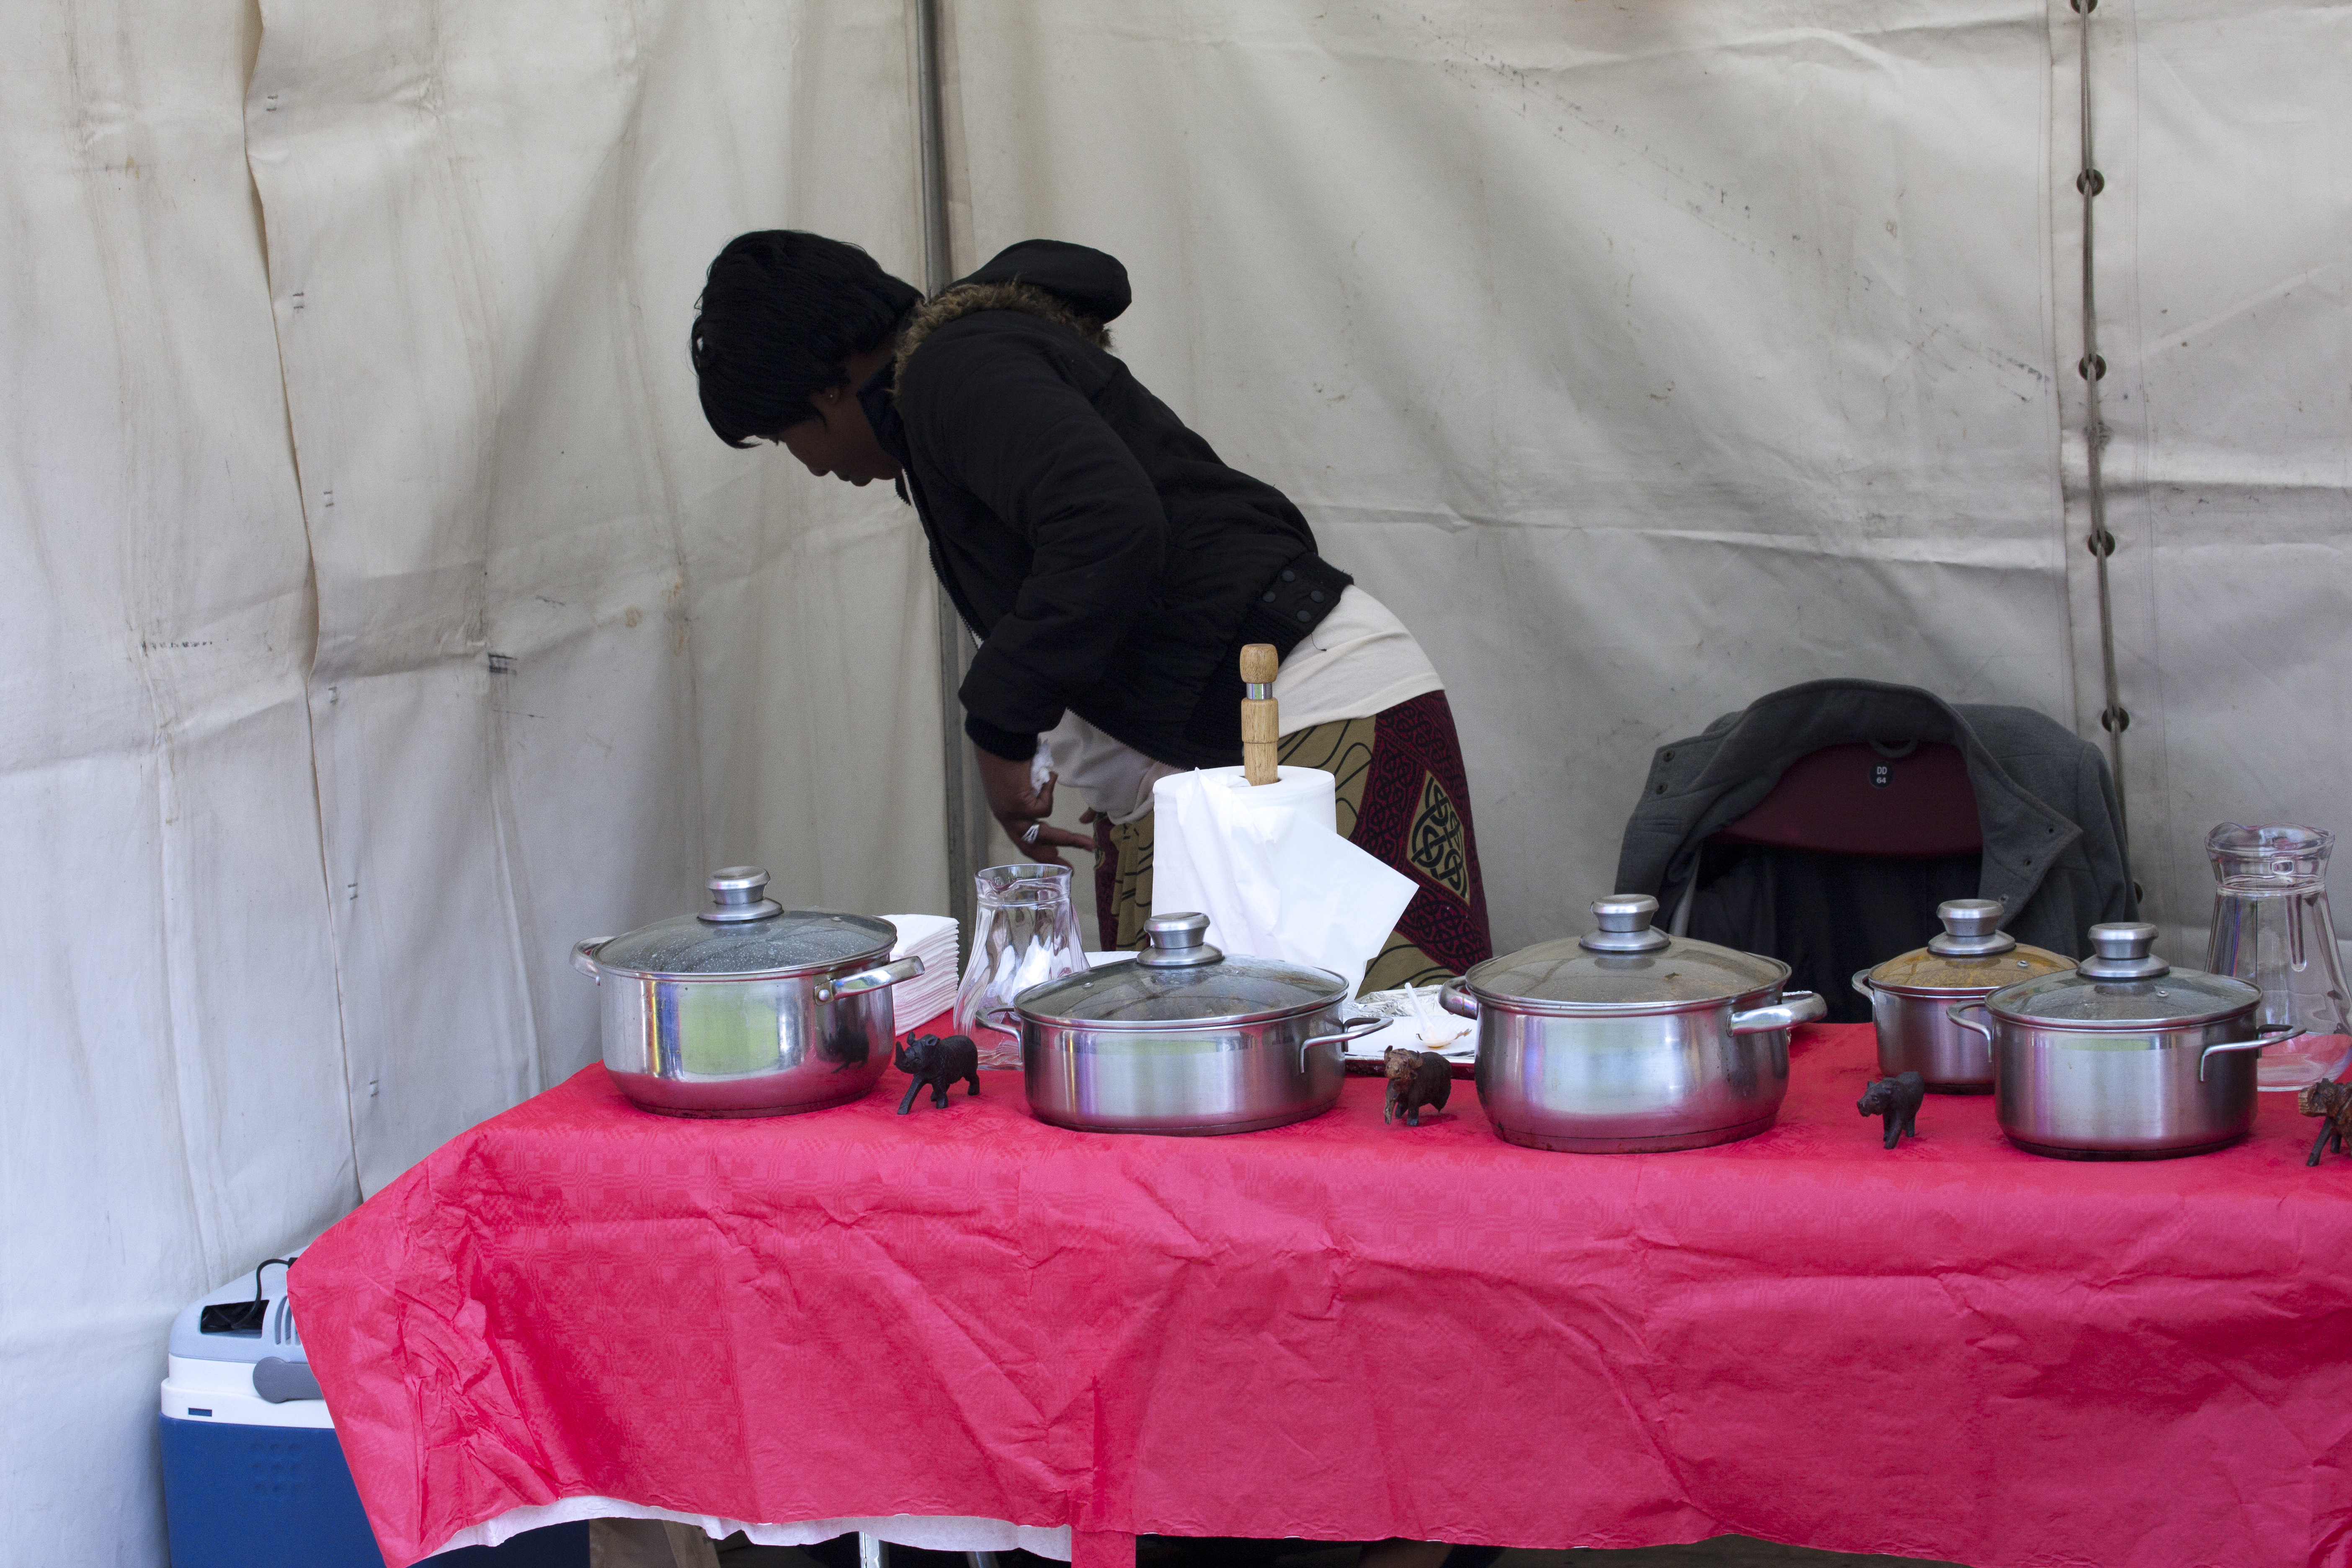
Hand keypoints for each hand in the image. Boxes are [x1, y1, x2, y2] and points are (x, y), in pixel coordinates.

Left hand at [973, 745, 1094, 867]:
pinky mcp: (1017, 807)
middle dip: (1053, 858)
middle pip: (1032, 845)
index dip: (1039, 851)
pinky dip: (1049, 791)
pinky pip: (1044, 808)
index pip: (1024, 839)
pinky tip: (1047, 777)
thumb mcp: (1021, 781)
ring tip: (1088, 844)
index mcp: (1007, 813)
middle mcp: (1006, 818)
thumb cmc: (1008, 755)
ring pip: (1042, 834)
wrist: (997, 743)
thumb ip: (1031, 793)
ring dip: (1067, 839)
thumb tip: (1050, 783)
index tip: (1055, 857)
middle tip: (1071, 870)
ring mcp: (1010, 815)